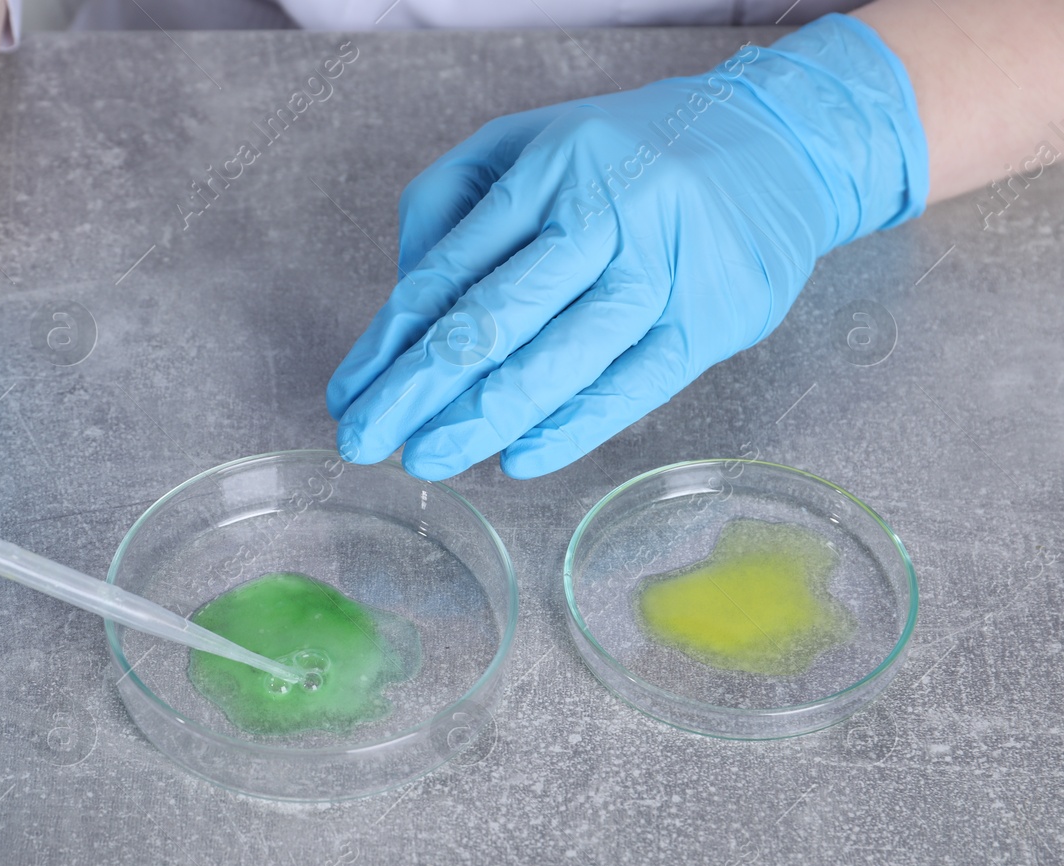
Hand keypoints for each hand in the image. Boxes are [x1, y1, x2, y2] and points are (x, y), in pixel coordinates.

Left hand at [327, 14, 927, 480]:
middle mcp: (605, 215)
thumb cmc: (628, 156)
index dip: (390, 341)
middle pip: (494, 318)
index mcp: (549, 170)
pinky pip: (632, 386)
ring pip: (558, 358)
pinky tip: (517, 458)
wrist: (779, 143)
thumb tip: (404, 298)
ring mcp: (663, 269)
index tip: (348, 395)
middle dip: (418, 390)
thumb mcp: (529, 143)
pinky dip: (573, 427)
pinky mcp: (712, 319)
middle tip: (364, 442)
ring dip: (483, 419)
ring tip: (426, 459)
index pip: (450, 271)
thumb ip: (452, 204)